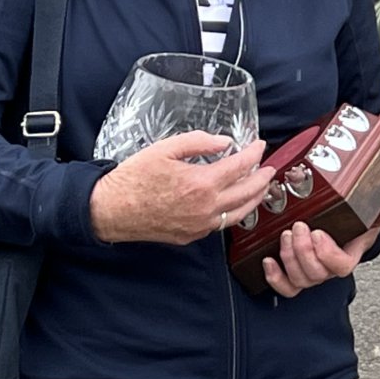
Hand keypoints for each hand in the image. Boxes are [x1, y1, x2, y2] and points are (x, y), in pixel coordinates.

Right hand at [89, 133, 272, 246]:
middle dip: (263, 177)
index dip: (254, 153)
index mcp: (202, 183)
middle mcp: (206, 208)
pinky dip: (234, 212)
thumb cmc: (134, 177)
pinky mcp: (191, 236)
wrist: (111, 209)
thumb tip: (225, 142)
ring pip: (240, 213)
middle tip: (269, 167)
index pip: (241, 166)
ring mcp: (200, 225)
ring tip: (261, 187)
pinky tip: (235, 203)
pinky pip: (221, 224)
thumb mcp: (166, 149)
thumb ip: (199, 142)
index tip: (260, 145)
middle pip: (248, 192)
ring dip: (255, 198)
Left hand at [263, 192, 379, 298]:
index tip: (318, 233)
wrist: (344, 230)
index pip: (340, 266)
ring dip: (289, 258)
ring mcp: (311, 275)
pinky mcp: (294, 275)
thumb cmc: (356, 223)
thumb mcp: (373, 213)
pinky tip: (267, 260)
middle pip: (315, 274)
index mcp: (348, 257)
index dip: (327, 254)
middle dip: (303, 251)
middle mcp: (328, 270)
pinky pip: (286, 288)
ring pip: (299, 280)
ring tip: (286, 234)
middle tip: (297, 227)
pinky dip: (274, 277)